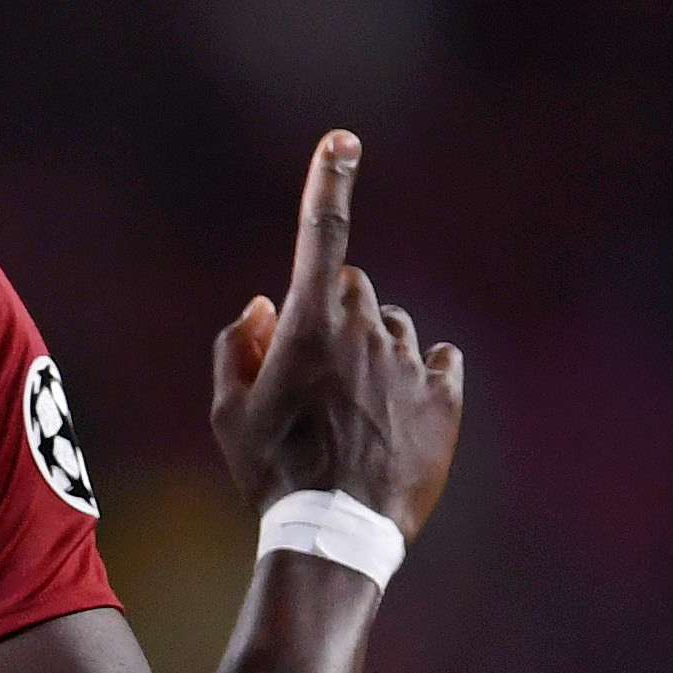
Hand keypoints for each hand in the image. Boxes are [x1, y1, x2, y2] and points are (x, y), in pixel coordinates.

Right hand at [210, 131, 462, 540]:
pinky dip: (418, 374)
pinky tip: (396, 414)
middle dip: (334, 310)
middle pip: (354, 286)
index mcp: (308, 324)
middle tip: (312, 369)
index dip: (330, 179)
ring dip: (373, 347)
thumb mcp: (227, 411)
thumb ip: (237, 345)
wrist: (336, 534)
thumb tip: (264, 306)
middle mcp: (365, 329)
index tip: (345, 138)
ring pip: (394, 325)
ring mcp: (410, 361)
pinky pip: (438, 361)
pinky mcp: (445, 398)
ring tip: (353, 409)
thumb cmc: (270, 471)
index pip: (322, 232)